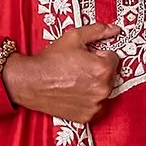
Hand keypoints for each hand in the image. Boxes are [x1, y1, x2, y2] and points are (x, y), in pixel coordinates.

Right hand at [1, 23, 119, 123]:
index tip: (87, 57)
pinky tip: (74, 92)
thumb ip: (97, 31)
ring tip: (75, 80)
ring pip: (103, 91)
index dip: (99, 55)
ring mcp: (95, 105)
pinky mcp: (87, 116)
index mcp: (103, 69)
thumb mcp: (74, 37)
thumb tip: (114, 29)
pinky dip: (88, 100)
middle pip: (110, 75)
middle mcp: (103, 89)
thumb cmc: (50, 61)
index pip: (114, 58)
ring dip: (94, 85)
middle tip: (79, 68)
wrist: (31, 81)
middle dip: (99, 70)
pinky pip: (95, 106)